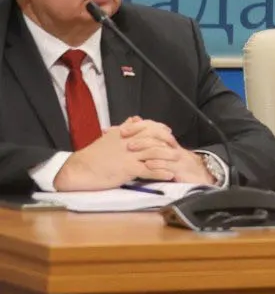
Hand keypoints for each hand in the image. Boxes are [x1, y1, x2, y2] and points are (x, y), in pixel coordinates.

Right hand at [54, 121, 180, 190]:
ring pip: (154, 152)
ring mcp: (128, 155)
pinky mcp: (127, 169)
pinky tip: (169, 174)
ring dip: (168, 155)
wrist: (78, 170)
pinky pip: (148, 170)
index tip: (168, 132)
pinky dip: (160, 172)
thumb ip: (123, 128)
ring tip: (178, 158)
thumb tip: (134, 119)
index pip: (147, 126)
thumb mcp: (109, 137)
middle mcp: (128, 142)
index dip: (160, 128)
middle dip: (167, 140)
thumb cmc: (92, 156)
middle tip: (176, 146)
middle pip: (154, 136)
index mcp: (123, 133)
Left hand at [117, 117, 213, 183]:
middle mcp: (170, 146)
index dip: (137, 127)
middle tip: (125, 139)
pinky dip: (156, 165)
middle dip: (139, 137)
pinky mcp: (179, 169)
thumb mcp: (162, 151)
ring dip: (144, 148)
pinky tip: (146, 165)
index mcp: (165, 141)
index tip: (122, 130)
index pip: (152, 128)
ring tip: (131, 149)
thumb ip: (148, 140)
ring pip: (159, 149)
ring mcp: (175, 157)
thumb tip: (135, 123)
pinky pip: (167, 166)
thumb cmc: (175, 163)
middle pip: (155, 136)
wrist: (197, 174)